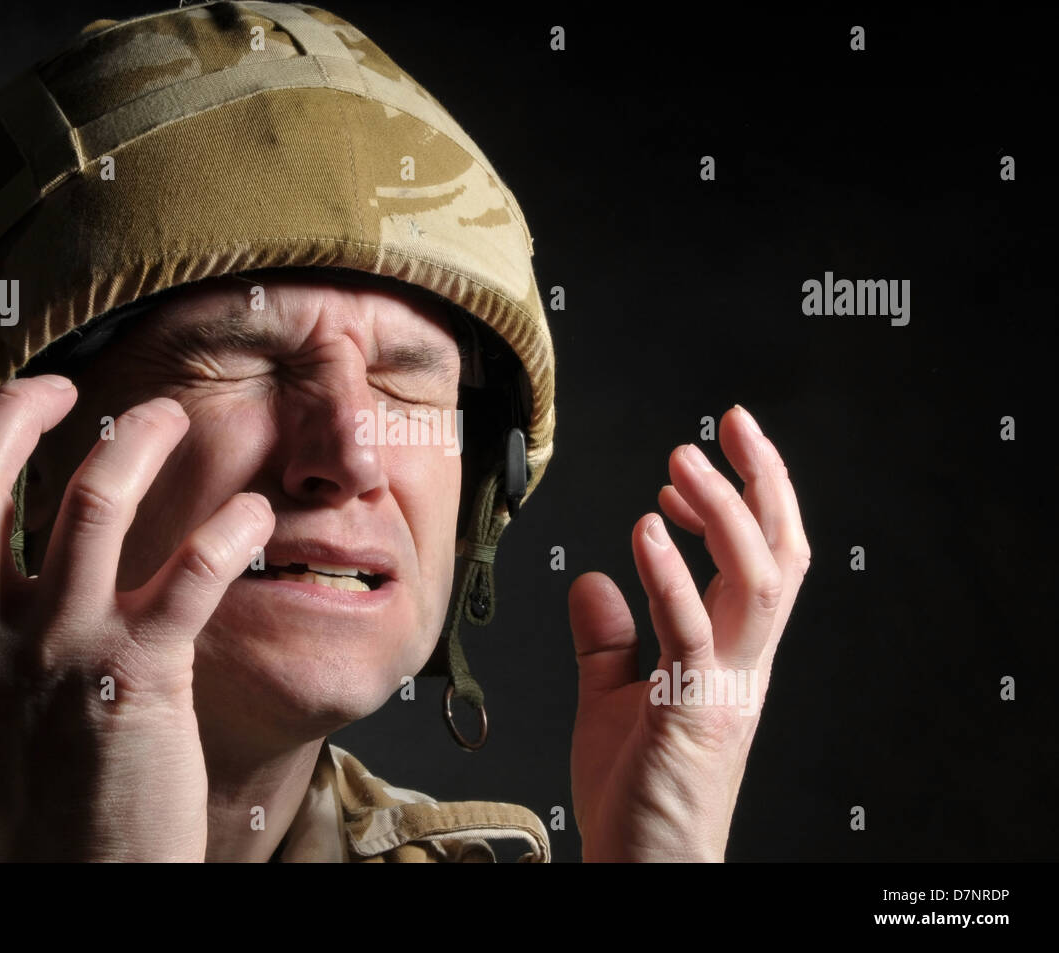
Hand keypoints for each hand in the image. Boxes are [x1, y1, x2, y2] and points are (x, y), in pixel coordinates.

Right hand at [0, 376, 273, 860]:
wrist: (74, 886)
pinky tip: (253, 513)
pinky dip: (230, 527)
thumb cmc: (35, 794)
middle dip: (14, 411)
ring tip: (168, 417)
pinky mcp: (139, 676)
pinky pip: (190, 571)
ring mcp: (60, 652)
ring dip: (135, 441)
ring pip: (90, 502)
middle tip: (61, 387)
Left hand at [568, 405, 810, 860]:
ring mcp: (726, 686)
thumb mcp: (616, 698)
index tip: (694, 466)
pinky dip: (673, 574)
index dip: (744, 504)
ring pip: (755, 581)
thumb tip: (592, 581)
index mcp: (732, 655)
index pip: (762, 561)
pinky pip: (692, 632)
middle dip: (764, 483)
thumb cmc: (637, 791)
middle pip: (780, 555)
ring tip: (684, 462)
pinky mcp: (693, 712)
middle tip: (732, 422)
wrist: (646, 864)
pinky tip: (646, 529)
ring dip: (723, 512)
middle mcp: (744, 663)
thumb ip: (609, 640)